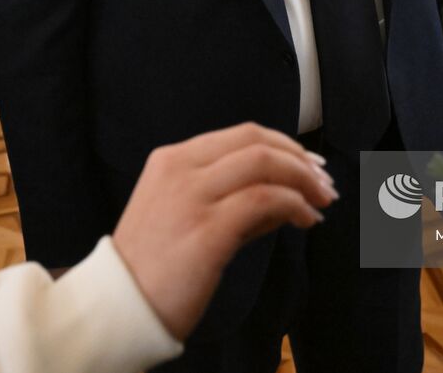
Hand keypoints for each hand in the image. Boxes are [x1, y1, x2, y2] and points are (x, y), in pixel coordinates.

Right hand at [112, 123, 335, 341]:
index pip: (242, 134)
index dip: (285, 145)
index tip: (309, 164)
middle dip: (300, 159)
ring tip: (321, 202)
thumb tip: (285, 194)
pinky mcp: (207, 230)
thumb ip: (229, 199)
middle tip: (324, 182)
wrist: (117, 307)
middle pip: (257, 142)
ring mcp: (192, 197)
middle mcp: (180, 169)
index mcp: (171, 159)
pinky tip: (306, 221)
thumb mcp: (181, 215)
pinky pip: (265, 200)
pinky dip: (295, 205)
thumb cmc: (152, 267)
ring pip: (264, 164)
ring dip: (303, 180)